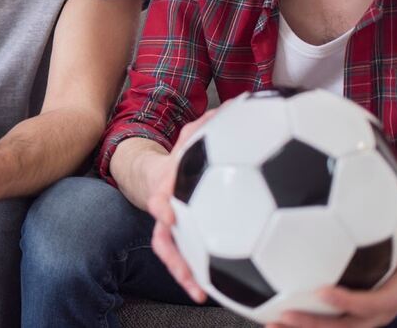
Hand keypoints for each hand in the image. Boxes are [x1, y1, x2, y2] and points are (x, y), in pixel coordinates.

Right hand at [148, 109, 219, 303]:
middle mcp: (165, 207)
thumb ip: (211, 124)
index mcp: (168, 181)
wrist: (155, 175)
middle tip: (184, 269)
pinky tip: (209, 293)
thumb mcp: (192, 135)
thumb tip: (240, 103)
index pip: (161, 191)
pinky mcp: (181, 239)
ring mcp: (169, 226)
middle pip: (161, 231)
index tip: (168, 212)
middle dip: (171, 250)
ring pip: (170, 252)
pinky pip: (185, 259)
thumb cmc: (182, 156)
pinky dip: (193, 276)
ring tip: (198, 293)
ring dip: (181, 272)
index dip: (162, 201)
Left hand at [269, 190, 396, 327]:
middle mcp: (381, 307)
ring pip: (337, 327)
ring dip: (305, 327)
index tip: (323, 291)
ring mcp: (367, 312)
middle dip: (317, 324)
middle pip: (349, 324)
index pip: (376, 302)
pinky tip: (276, 315)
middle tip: (286, 316)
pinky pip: (331, 319)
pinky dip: (307, 318)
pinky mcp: (354, 309)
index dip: (350, 300)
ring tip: (272, 323)